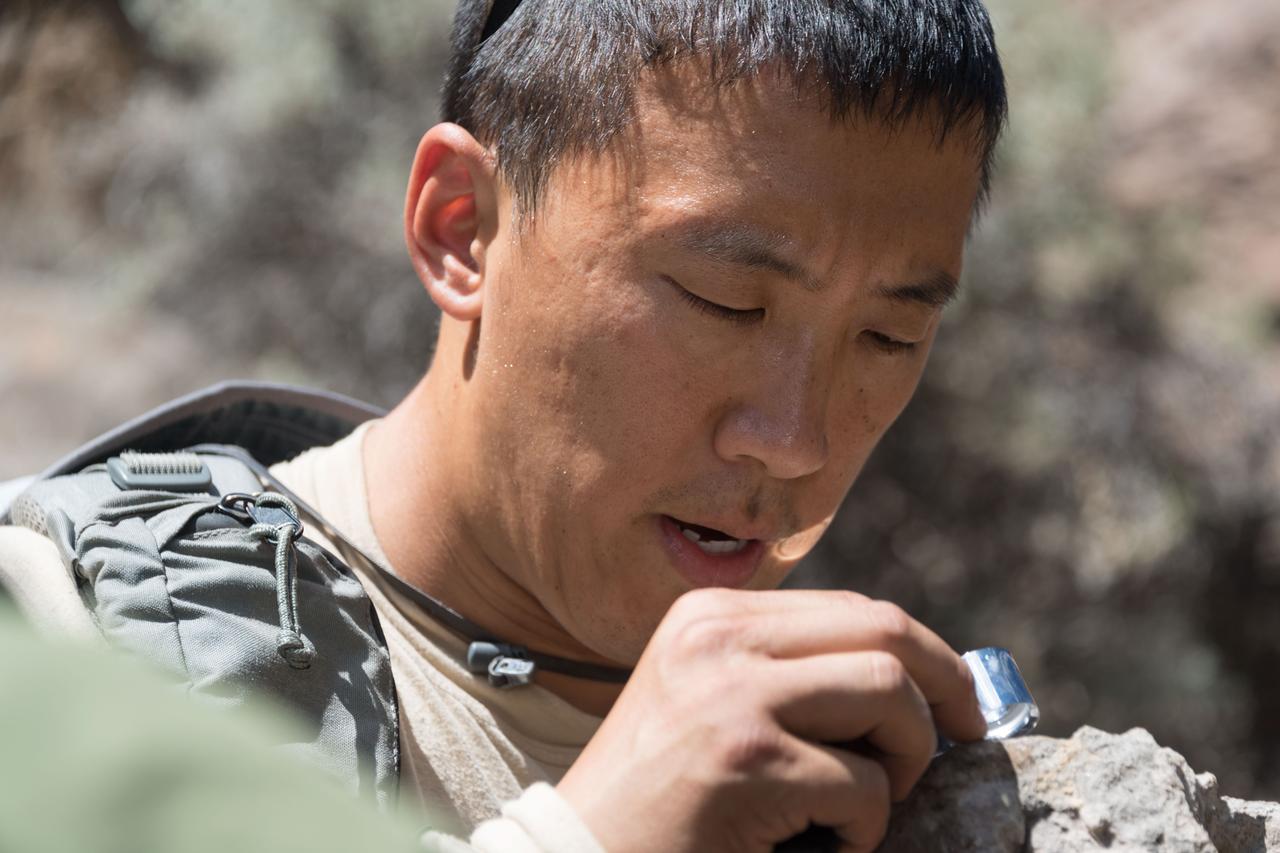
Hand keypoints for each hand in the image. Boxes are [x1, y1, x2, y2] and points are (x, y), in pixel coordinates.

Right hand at [557, 588, 985, 852]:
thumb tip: (912, 673)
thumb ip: (787, 673)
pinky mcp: (747, 760)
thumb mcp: (709, 701)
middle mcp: (719, 637)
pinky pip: (865, 785)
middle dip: (946, 685)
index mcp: (711, 615)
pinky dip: (866, 827)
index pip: (853, 608)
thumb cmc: (656, 797)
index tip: (954, 696)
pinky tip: (821, 844)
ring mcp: (731, 694)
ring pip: (889, 693)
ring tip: (867, 803)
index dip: (922, 652)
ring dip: (904, 759)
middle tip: (965, 733)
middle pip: (884, 630)